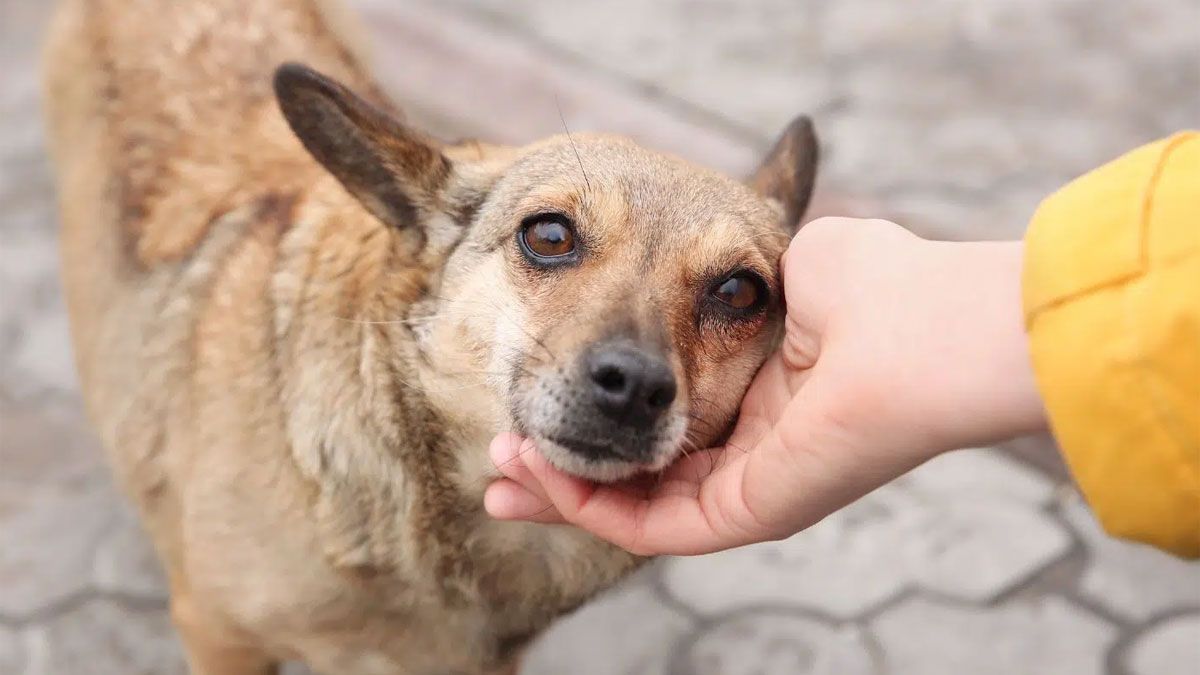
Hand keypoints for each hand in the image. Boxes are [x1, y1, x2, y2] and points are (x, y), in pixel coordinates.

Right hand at [484, 217, 1046, 554]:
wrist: (927, 328)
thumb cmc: (878, 284)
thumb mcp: (782, 258)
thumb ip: (732, 266)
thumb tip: (721, 234)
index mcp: (761, 392)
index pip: (659, 418)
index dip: (601, 411)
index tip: (543, 391)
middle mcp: (753, 447)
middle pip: (635, 473)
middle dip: (562, 467)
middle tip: (499, 453)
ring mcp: (750, 488)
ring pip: (633, 508)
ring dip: (561, 490)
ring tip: (498, 469)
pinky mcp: (748, 514)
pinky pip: (652, 528)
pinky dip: (589, 506)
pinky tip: (538, 474)